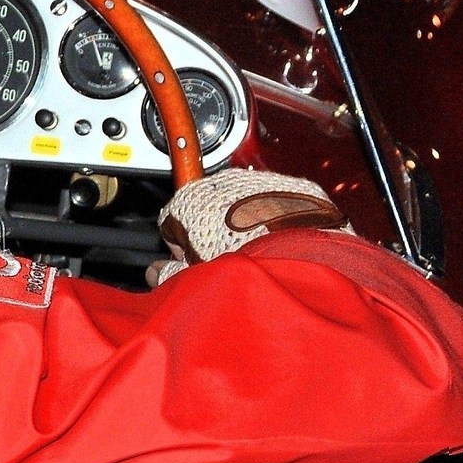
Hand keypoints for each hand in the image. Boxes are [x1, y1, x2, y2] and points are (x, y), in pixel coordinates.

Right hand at [146, 167, 348, 285]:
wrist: (304, 261)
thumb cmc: (248, 268)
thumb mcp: (196, 279)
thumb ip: (169, 274)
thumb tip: (158, 274)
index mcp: (190, 201)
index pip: (172, 221)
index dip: (181, 248)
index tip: (192, 264)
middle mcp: (224, 183)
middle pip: (209, 209)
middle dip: (216, 234)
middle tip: (226, 264)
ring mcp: (261, 183)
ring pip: (246, 204)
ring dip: (249, 225)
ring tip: (260, 259)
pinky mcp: (296, 187)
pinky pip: (282, 203)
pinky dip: (282, 220)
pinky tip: (285, 247)